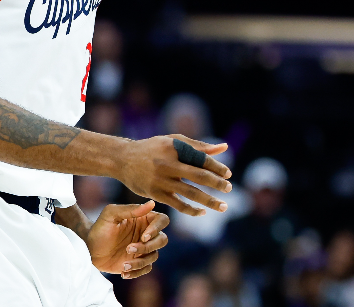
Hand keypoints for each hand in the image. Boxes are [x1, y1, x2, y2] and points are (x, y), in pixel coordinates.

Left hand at [87, 201, 168, 277]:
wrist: (88, 250)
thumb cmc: (99, 229)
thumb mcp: (111, 215)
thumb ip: (130, 209)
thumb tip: (152, 203)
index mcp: (142, 219)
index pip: (162, 220)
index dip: (157, 228)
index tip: (143, 236)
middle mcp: (145, 233)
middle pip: (162, 240)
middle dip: (148, 247)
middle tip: (129, 248)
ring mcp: (142, 249)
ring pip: (154, 255)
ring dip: (140, 261)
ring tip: (124, 264)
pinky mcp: (137, 262)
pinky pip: (147, 268)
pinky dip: (137, 272)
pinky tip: (124, 271)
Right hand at [117, 134, 231, 216]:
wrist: (123, 159)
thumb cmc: (153, 148)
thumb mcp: (173, 142)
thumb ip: (199, 146)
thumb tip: (224, 147)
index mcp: (175, 148)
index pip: (201, 158)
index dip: (217, 167)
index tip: (228, 174)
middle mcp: (168, 164)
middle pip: (199, 175)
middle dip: (217, 183)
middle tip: (230, 189)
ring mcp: (161, 180)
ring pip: (190, 193)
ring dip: (209, 201)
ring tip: (223, 206)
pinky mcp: (156, 194)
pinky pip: (178, 204)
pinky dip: (192, 210)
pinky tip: (202, 212)